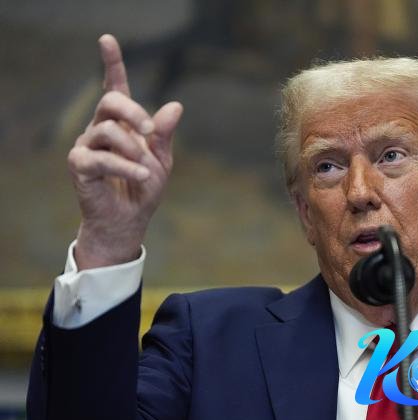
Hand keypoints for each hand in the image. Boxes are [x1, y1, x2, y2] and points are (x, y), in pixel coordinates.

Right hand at [68, 34, 182, 269]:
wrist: (130, 219)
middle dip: (134, 112)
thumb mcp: (161, 159)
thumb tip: (175, 106)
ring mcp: (87, 146)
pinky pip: (101, 158)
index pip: (114, 88)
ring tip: (146, 168)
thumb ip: (165, 134)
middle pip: (110, 102)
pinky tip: (142, 176)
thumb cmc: (144, 187)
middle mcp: (101, 129)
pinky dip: (125, 167)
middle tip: (151, 130)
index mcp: (121, 124)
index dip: (112, 64)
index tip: (107, 39)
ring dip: (133, 149)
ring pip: (107, 130)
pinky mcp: (79, 166)